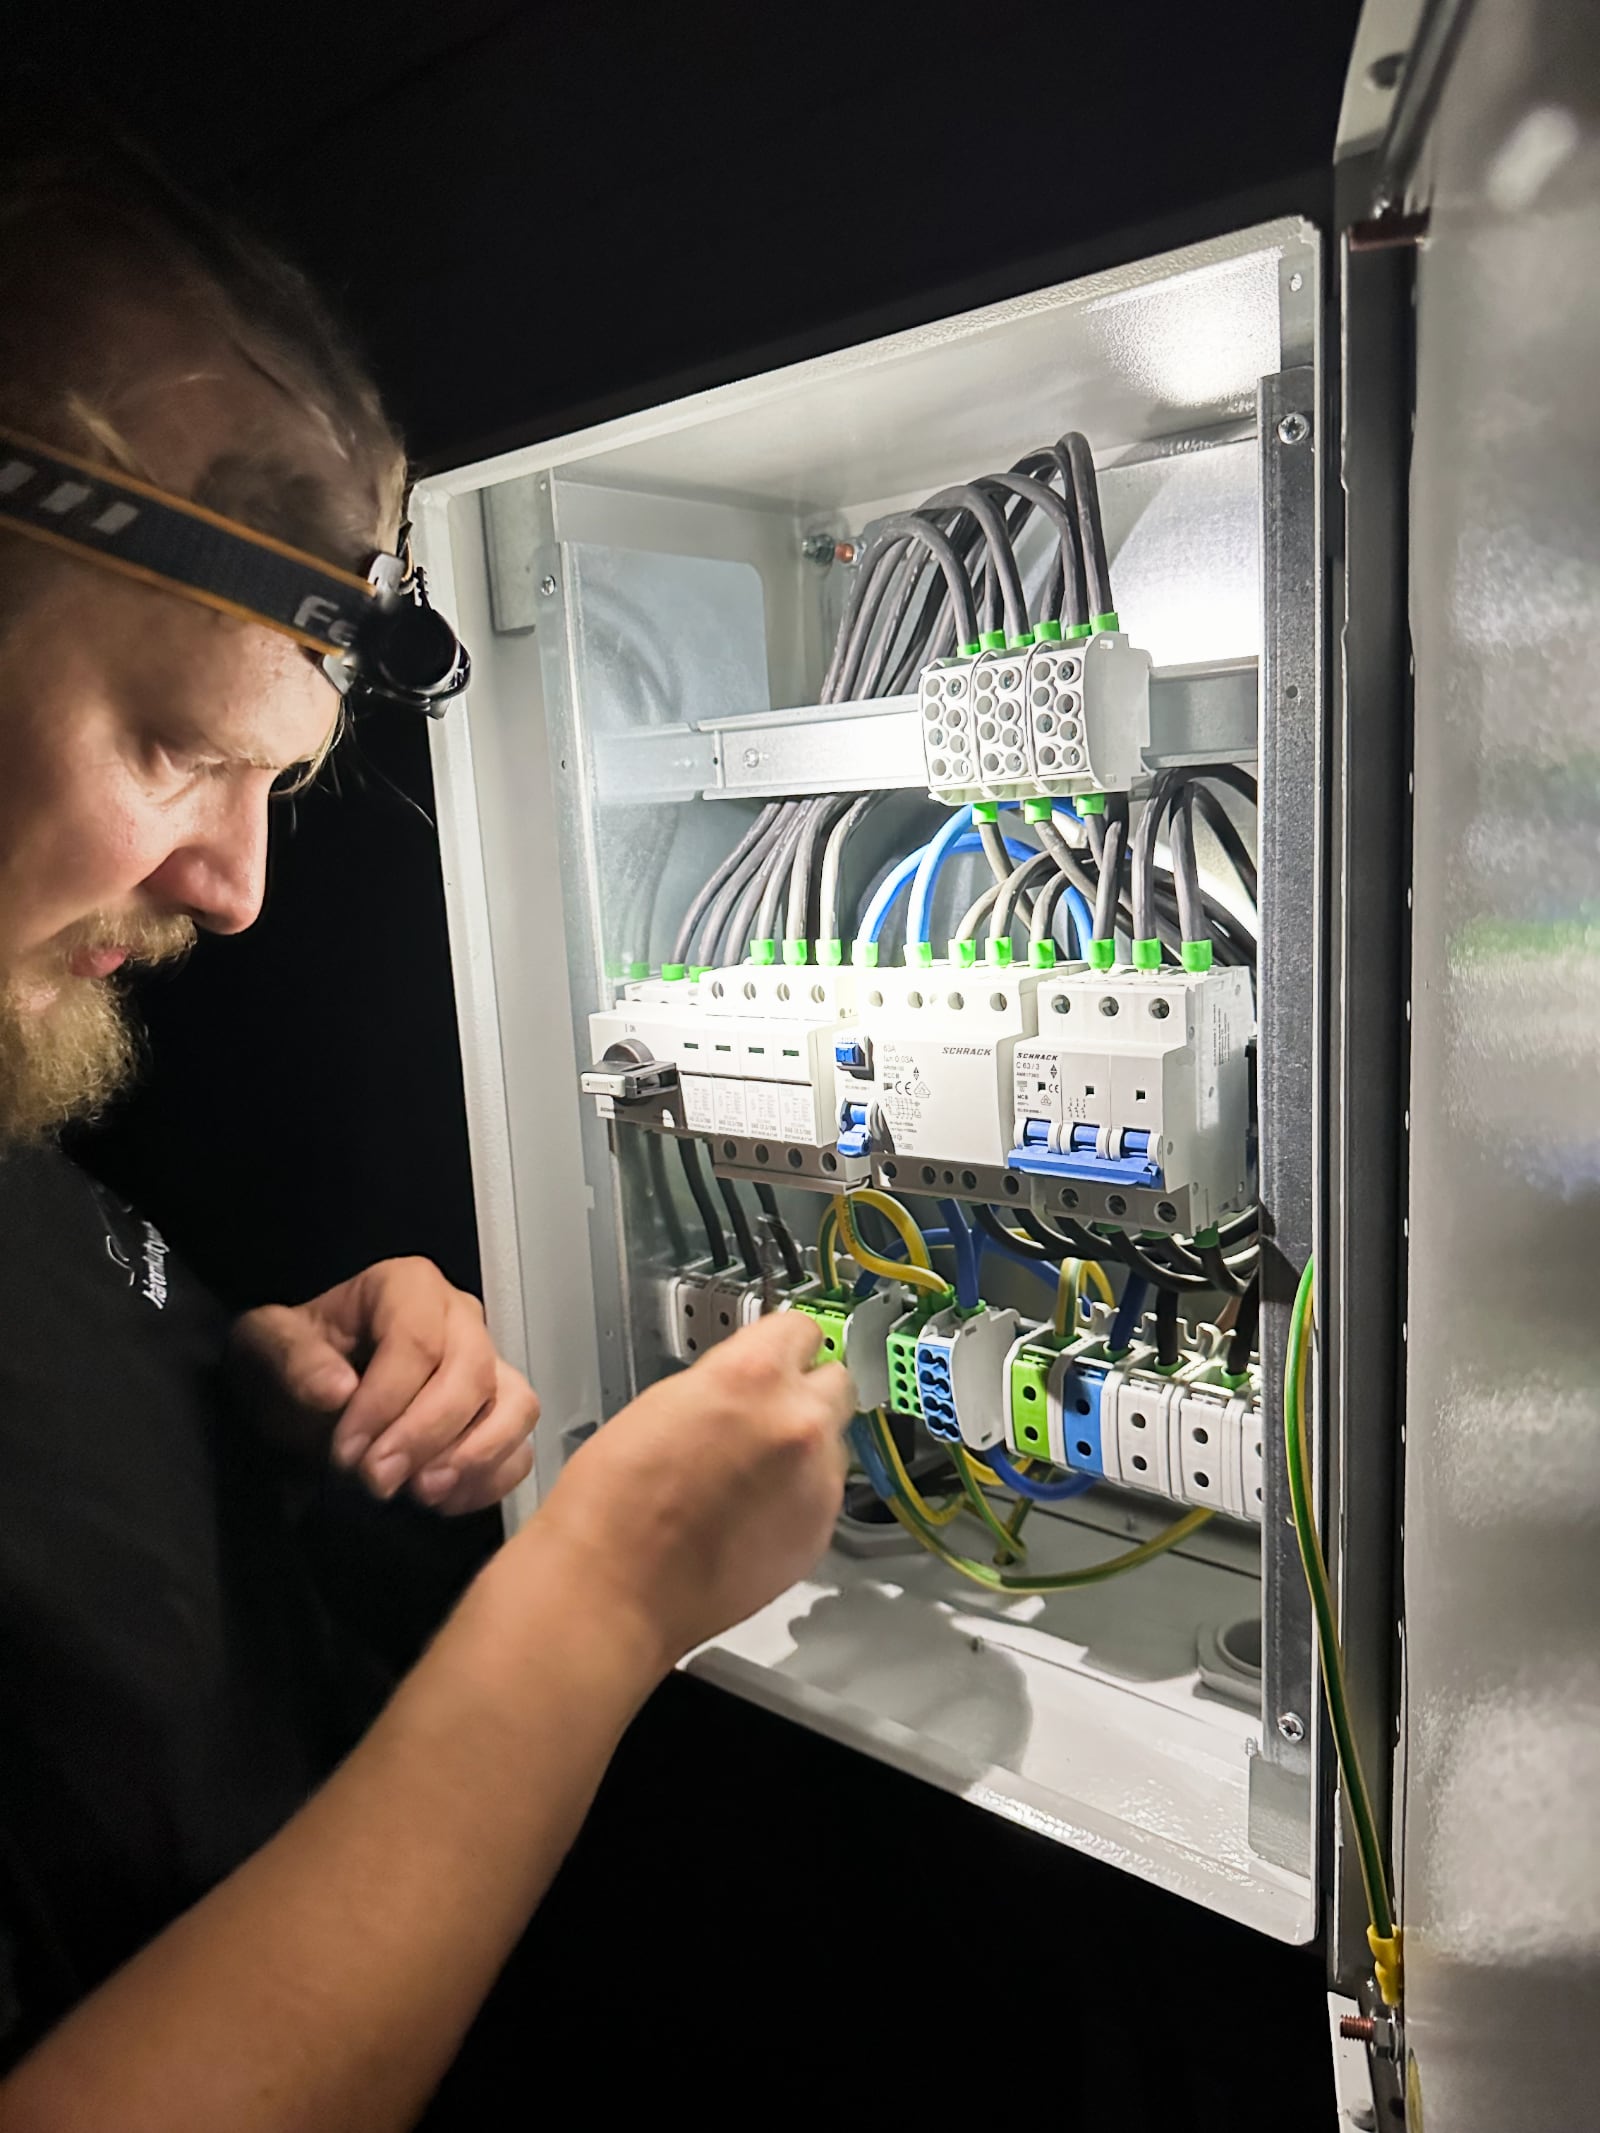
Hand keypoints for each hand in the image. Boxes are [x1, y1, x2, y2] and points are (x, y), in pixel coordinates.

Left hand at [234, 1258, 538, 1514]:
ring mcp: (490, 1365)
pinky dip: (491, 1480)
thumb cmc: (293, 1362)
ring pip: (515, 1406)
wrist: (305, 1394)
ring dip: (473, 1457)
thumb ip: (294, 1361)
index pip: (418, 1340)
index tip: (345, 1452)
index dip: (385, 1401)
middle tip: (375, 1482)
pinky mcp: (500, 1414)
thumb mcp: (267, 1348)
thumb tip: (337, 1391)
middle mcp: (461, 1317)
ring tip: (421, 1493)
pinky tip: (440, 1501)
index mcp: (407, 1287)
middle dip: (424, 1436)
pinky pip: (521, 1448)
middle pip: (470, 1374)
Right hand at [520, 1310, 854, 1670]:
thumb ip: (724, 1385)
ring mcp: (816, 1480)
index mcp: (753, 1375)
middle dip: (806, 1394)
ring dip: (805, 1450)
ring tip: (750, 1478)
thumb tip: (747, 1387)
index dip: (786, 1344)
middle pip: (836, 1382)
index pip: (802, 1329)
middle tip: (769, 1416)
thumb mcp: (664, 1403)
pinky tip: (753, 1515)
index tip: (783, 1353)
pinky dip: (799, 1498)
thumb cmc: (616, 1502)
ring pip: (833, 1442)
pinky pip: (824, 1495)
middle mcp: (797, 1421)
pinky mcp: (820, 1531)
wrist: (616, 1587)